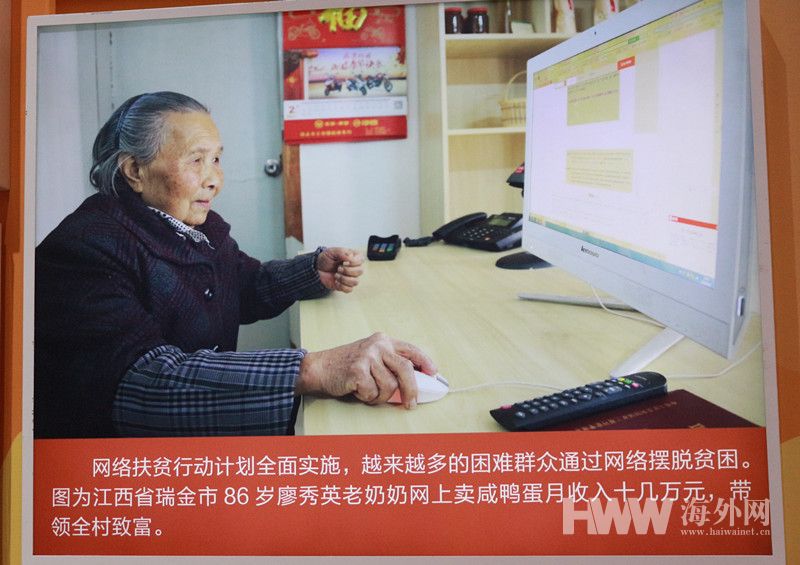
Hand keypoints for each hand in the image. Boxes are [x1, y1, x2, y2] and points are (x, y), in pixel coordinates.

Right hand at [296, 333, 436, 409]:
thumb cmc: (347, 366)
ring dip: (380, 396)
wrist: (319, 368)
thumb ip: (390, 364)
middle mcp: (377, 345)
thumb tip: (415, 383)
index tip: (433, 373)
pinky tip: (357, 390)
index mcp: (383, 341)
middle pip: (405, 369)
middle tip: (411, 404)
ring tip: (368, 391)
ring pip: (389, 386)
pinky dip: (367, 397)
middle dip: (411, 390)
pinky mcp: (357, 370)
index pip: (411, 350)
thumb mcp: (371, 357)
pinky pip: (373, 393)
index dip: (425, 362)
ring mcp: (367, 356)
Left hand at [317, 247, 363, 292]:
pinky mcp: (346, 285)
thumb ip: (341, 252)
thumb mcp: (331, 251)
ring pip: (355, 282)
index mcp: (352, 257)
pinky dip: (342, 286)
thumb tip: (350, 256)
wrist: (317, 269)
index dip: (353, 262)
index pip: (361, 260)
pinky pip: (349, 289)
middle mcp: (354, 268)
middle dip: (347, 270)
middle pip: (360, 271)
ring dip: (344, 279)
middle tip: (338, 268)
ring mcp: (350, 277)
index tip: (344, 262)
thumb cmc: (326, 259)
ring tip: (336, 275)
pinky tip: (336, 281)